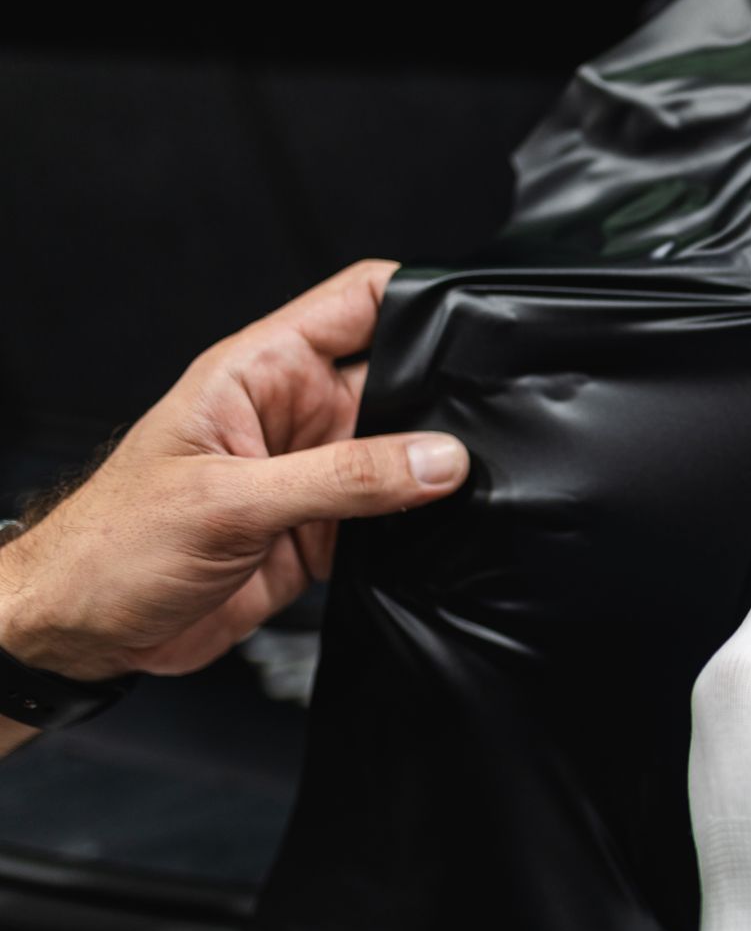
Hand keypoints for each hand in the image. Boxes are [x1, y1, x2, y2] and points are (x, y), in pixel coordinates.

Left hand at [0, 261, 469, 682]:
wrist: (80, 633)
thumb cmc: (112, 546)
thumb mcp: (230, 503)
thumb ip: (343, 479)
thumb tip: (439, 459)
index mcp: (261, 373)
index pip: (358, 302)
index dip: (420, 297)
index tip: (479, 320)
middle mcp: (294, 416)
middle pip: (399, 381)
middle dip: (445, 399)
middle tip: (491, 427)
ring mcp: (312, 475)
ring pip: (404, 456)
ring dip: (436, 473)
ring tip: (475, 488)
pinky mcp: (322, 533)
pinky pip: (392, 519)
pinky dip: (420, 529)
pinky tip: (443, 537)